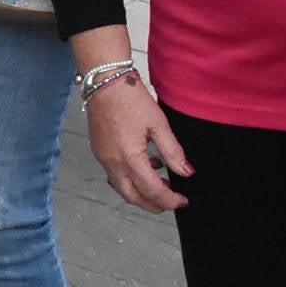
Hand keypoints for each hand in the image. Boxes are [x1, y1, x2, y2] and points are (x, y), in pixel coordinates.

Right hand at [87, 75, 190, 212]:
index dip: (170, 200)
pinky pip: (114, 174)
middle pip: (133, 197)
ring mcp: (103, 158)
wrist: (104, 82)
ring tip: (160, 184)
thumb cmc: (129, 98)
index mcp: (129, 158)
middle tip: (171, 202)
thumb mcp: (158, 124)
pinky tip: (145, 165)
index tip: (183, 200)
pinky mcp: (99, 150)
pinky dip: (130, 179)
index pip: (152, 191)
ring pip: (122, 188)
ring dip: (141, 192)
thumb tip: (186, 172)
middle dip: (153, 204)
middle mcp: (113, 163)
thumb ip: (173, 151)